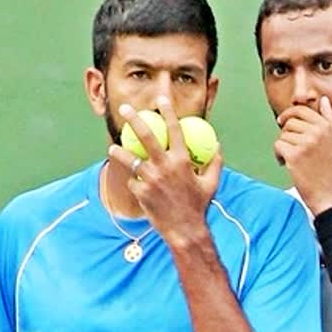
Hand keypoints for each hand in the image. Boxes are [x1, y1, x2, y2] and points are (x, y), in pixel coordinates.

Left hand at [107, 96, 222, 246]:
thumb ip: (215, 163)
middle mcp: (166, 166)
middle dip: (134, 119)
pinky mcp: (141, 192)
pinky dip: (134, 182)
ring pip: (130, 159)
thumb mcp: (211, 184)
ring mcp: (151, 179)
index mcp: (183, 161)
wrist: (185, 231)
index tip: (161, 101)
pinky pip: (133, 181)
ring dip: (119, 151)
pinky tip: (134, 184)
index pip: (174, 129)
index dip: (168, 112)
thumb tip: (218, 146)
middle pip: (147, 136)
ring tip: (113, 147)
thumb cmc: (199, 207)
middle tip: (124, 109)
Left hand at [275, 96, 331, 214]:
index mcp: (327, 127)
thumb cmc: (330, 170)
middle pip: (290, 123)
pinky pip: (278, 145)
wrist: (329, 195)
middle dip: (287, 134)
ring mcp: (306, 143)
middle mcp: (318, 132)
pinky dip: (278, 155)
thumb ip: (330, 119)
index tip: (282, 122)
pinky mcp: (295, 155)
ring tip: (292, 160)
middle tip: (290, 148)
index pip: (302, 110)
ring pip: (283, 135)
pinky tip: (286, 164)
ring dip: (283, 147)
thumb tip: (325, 100)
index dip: (289, 115)